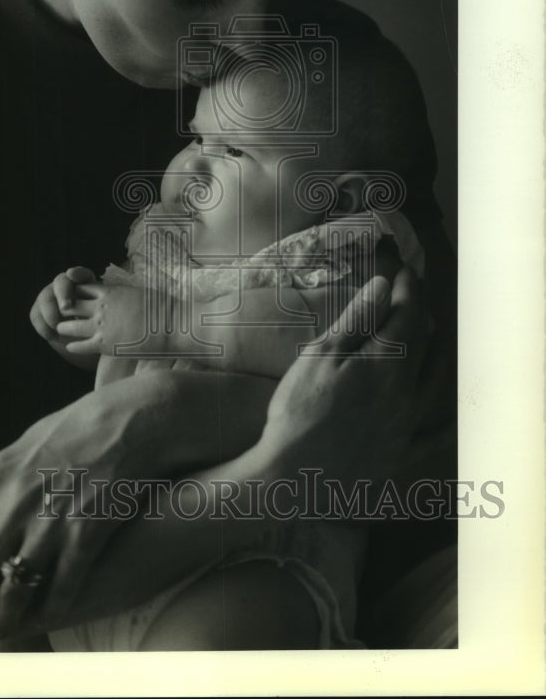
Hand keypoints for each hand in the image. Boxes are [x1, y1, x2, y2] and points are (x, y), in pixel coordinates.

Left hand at [0, 379, 164, 644]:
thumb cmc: (76, 429)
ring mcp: (52, 520)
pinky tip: (47, 616)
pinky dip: (51, 609)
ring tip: (2, 630)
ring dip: (5, 618)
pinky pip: (62, 587)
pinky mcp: (87, 534)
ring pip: (15, 589)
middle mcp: (17, 503)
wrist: (130, 421)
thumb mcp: (23, 443)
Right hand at [29, 266, 97, 365]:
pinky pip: (36, 315)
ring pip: (45, 299)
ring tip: (59, 329)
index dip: (77, 273)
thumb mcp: (103, 320)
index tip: (72, 274)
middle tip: (66, 307)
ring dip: (51, 314)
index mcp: (85, 284)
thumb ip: (102, 314)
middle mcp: (66, 285)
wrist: (83, 338)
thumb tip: (103, 315)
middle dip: (62, 294)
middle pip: (61, 283)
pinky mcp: (39, 309)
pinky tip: (53, 337)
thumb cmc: (98, 327)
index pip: (82, 274)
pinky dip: (44, 327)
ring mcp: (51, 296)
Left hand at [56, 281, 168, 356]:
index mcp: (109, 291)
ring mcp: (100, 327)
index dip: (76, 293)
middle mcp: (100, 307)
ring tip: (63, 331)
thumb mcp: (137, 291)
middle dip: (66, 309)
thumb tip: (122, 290)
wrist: (171, 325)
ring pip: (69, 326)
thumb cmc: (161, 307)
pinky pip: (79, 346)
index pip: (80, 288)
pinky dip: (73, 346)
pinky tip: (71, 347)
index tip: (77, 299)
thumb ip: (122, 292)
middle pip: (70, 305)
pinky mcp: (104, 345)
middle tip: (64, 315)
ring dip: (65, 328)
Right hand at [256, 267, 428, 493]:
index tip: (400, 267)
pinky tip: (451, 413)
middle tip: (406, 292)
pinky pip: (435, 434)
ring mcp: (408, 425)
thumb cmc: (298, 412)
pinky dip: (446, 418)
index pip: (408, 314)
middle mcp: (408, 392)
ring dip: (435, 350)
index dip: (407, 287)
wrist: (293, 477)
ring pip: (434, 379)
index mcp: (387, 363)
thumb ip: (356, 321)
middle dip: (419, 312)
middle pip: (425, 343)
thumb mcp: (319, 356)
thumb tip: (384, 287)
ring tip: (427, 333)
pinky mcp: (401, 453)